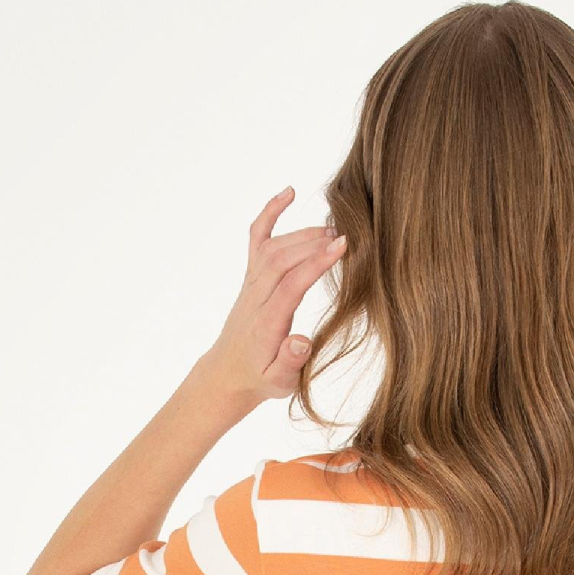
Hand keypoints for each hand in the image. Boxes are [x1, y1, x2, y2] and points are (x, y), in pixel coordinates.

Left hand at [203, 187, 346, 409]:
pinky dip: (270, 212)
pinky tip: (288, 193)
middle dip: (312, 243)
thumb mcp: (279, 382)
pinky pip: (257, 237)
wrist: (229, 372)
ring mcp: (251, 282)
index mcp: (267, 323)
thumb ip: (290, 362)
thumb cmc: (261, 378)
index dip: (315, 264)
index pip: (291, 285)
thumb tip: (300, 342)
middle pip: (281, 259)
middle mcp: (256, 297)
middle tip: (344, 236)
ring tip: (331, 231)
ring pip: (273, 247)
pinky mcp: (251, 275)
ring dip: (301, 233)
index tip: (341, 247)